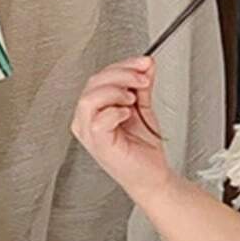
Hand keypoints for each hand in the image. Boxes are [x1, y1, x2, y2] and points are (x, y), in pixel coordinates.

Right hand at [70, 54, 171, 202]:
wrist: (153, 176)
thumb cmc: (143, 149)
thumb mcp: (142, 107)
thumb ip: (142, 85)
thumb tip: (145, 63)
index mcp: (93, 109)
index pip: (99, 77)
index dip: (122, 66)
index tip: (144, 63)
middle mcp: (86, 120)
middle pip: (93, 83)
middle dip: (122, 74)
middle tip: (143, 78)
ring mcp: (88, 132)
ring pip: (90, 97)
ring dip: (116, 90)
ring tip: (133, 98)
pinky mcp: (97, 143)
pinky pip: (98, 119)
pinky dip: (115, 111)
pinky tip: (127, 114)